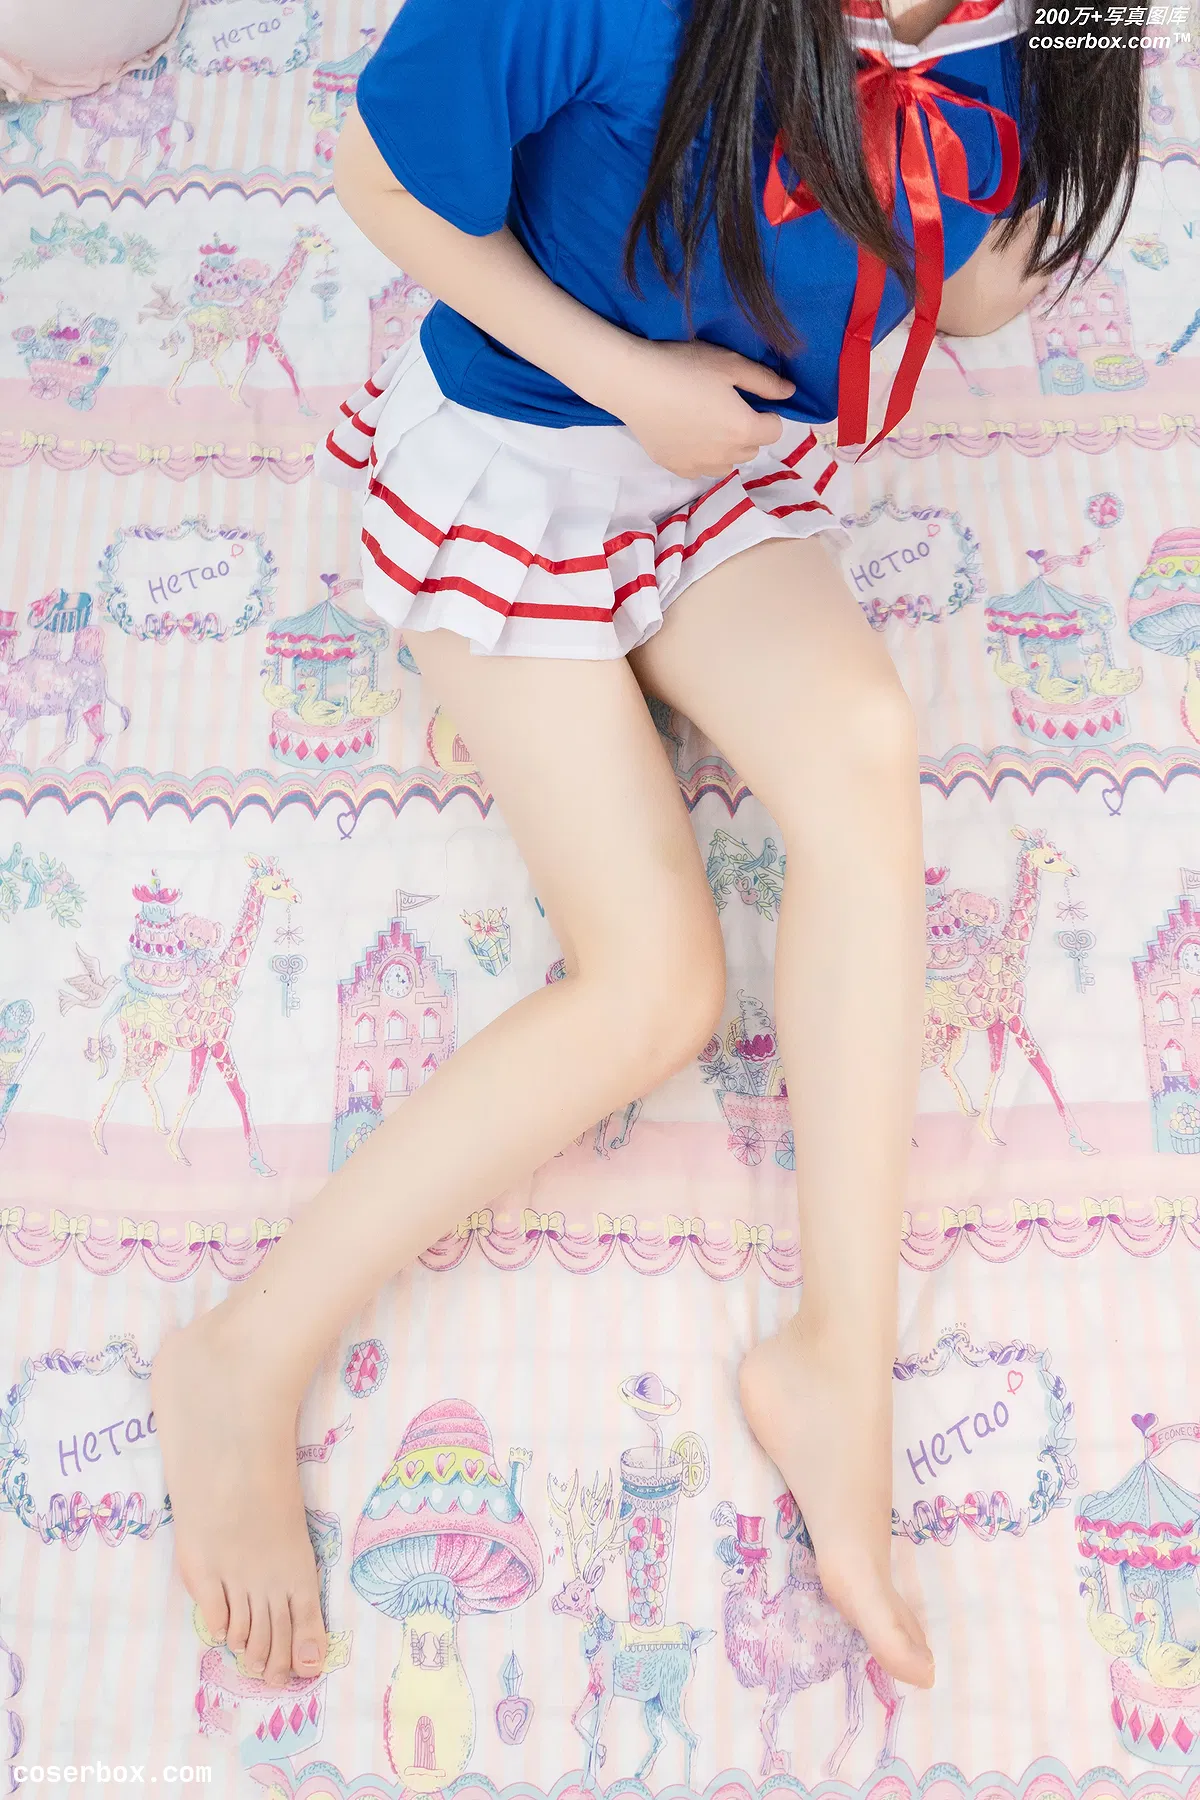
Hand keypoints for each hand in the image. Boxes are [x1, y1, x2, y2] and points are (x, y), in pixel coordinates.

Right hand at [607, 339, 796, 478]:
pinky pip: (701, 469)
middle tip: (725, 406)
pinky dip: (702, 456)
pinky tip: (688, 435)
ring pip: (728, 463)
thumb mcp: (730, 364)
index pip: (775, 431)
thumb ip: (765, 382)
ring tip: (707, 423)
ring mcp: (701, 465)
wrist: (635, 383)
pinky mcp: (678, 468)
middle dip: (747, 431)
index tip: (749, 399)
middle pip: (752, 449)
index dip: (766, 413)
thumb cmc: (685, 367)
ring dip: (727, 448)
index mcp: (744, 429)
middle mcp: (727, 455)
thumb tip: (790, 393)